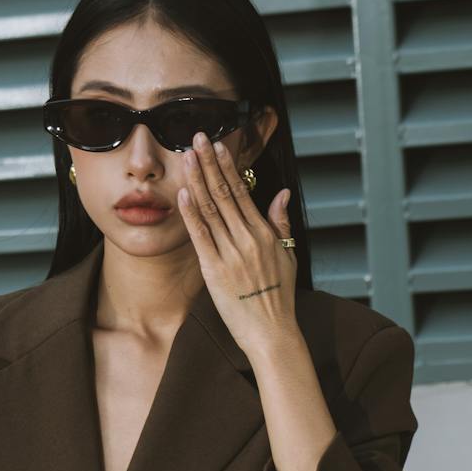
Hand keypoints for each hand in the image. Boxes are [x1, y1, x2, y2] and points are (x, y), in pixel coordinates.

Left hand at [176, 131, 298, 360]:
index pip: (243, 191)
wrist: (272, 332)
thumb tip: (282, 193)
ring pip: (211, 209)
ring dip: (197, 180)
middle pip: (224, 193)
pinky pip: (201, 237)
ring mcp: (231, 254)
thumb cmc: (279, 298)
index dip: (227, 166)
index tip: (217, 145)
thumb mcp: (288, 257)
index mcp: (265, 233)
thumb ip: (282, 223)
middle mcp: (248, 239)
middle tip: (196, 138)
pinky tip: (183, 194)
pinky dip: (191, 214)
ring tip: (186, 157)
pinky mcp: (215, 270)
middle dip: (208, 163)